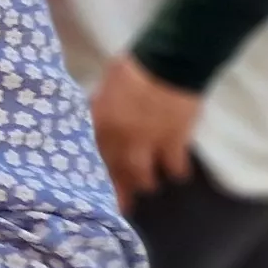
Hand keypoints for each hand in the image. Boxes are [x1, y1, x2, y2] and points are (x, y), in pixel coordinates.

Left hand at [91, 55, 200, 207]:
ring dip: (145, 182)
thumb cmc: (134, 68)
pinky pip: (174, 167)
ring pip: (142, 175)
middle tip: (120, 205)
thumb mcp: (106, 86)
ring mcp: (148, 141)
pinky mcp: (174, 141)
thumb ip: (100, 107)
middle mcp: (120, 137)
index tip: (91, 187)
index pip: (91, 155)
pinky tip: (177, 174)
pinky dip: (176, 172)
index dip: (92, 172)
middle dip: (117, 189)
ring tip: (148, 185)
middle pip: (115, 171)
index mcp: (99, 121)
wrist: (169, 61)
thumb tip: (95, 119)